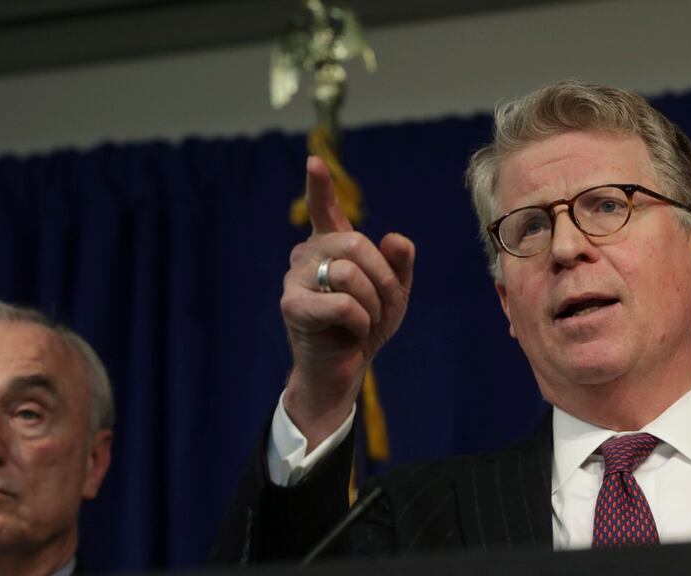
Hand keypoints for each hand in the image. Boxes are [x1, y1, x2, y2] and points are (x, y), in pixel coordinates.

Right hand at [280, 156, 414, 447]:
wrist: (343, 372)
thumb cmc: (365, 328)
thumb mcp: (393, 293)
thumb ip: (399, 264)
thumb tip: (395, 239)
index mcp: (331, 247)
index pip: (325, 209)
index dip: (320, 186)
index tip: (314, 162)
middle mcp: (307, 256)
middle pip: (356, 244)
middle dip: (383, 279)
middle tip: (384, 307)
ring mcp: (294, 279)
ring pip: (350, 273)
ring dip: (374, 303)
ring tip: (367, 322)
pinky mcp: (292, 306)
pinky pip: (342, 303)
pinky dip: (361, 321)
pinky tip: (353, 333)